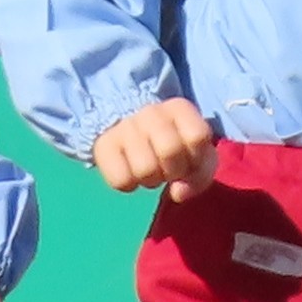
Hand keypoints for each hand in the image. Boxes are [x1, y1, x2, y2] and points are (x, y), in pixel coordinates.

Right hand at [92, 98, 221, 197]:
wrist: (130, 132)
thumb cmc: (172, 144)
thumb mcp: (196, 156)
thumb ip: (199, 176)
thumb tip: (178, 193)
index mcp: (179, 108)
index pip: (197, 136)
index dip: (196, 157)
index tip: (190, 158)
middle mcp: (151, 111)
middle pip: (170, 151)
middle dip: (174, 170)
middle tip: (168, 168)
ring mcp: (124, 126)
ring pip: (145, 169)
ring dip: (151, 180)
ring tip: (150, 169)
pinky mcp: (102, 146)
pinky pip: (120, 180)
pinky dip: (129, 185)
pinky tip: (131, 172)